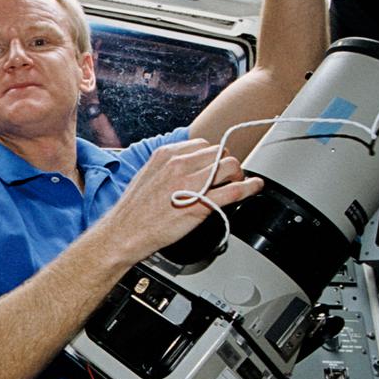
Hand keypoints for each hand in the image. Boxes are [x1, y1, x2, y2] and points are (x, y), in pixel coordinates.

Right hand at [104, 138, 261, 259]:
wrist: (124, 233)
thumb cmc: (133, 212)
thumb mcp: (148, 177)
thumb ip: (168, 168)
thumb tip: (186, 168)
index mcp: (166, 155)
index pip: (202, 145)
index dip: (211, 156)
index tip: (212, 166)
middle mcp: (180, 164)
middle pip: (219, 152)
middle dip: (225, 163)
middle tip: (227, 176)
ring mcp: (191, 183)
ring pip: (230, 165)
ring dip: (237, 173)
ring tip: (237, 183)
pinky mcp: (201, 204)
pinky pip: (234, 190)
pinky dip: (250, 187)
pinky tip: (254, 187)